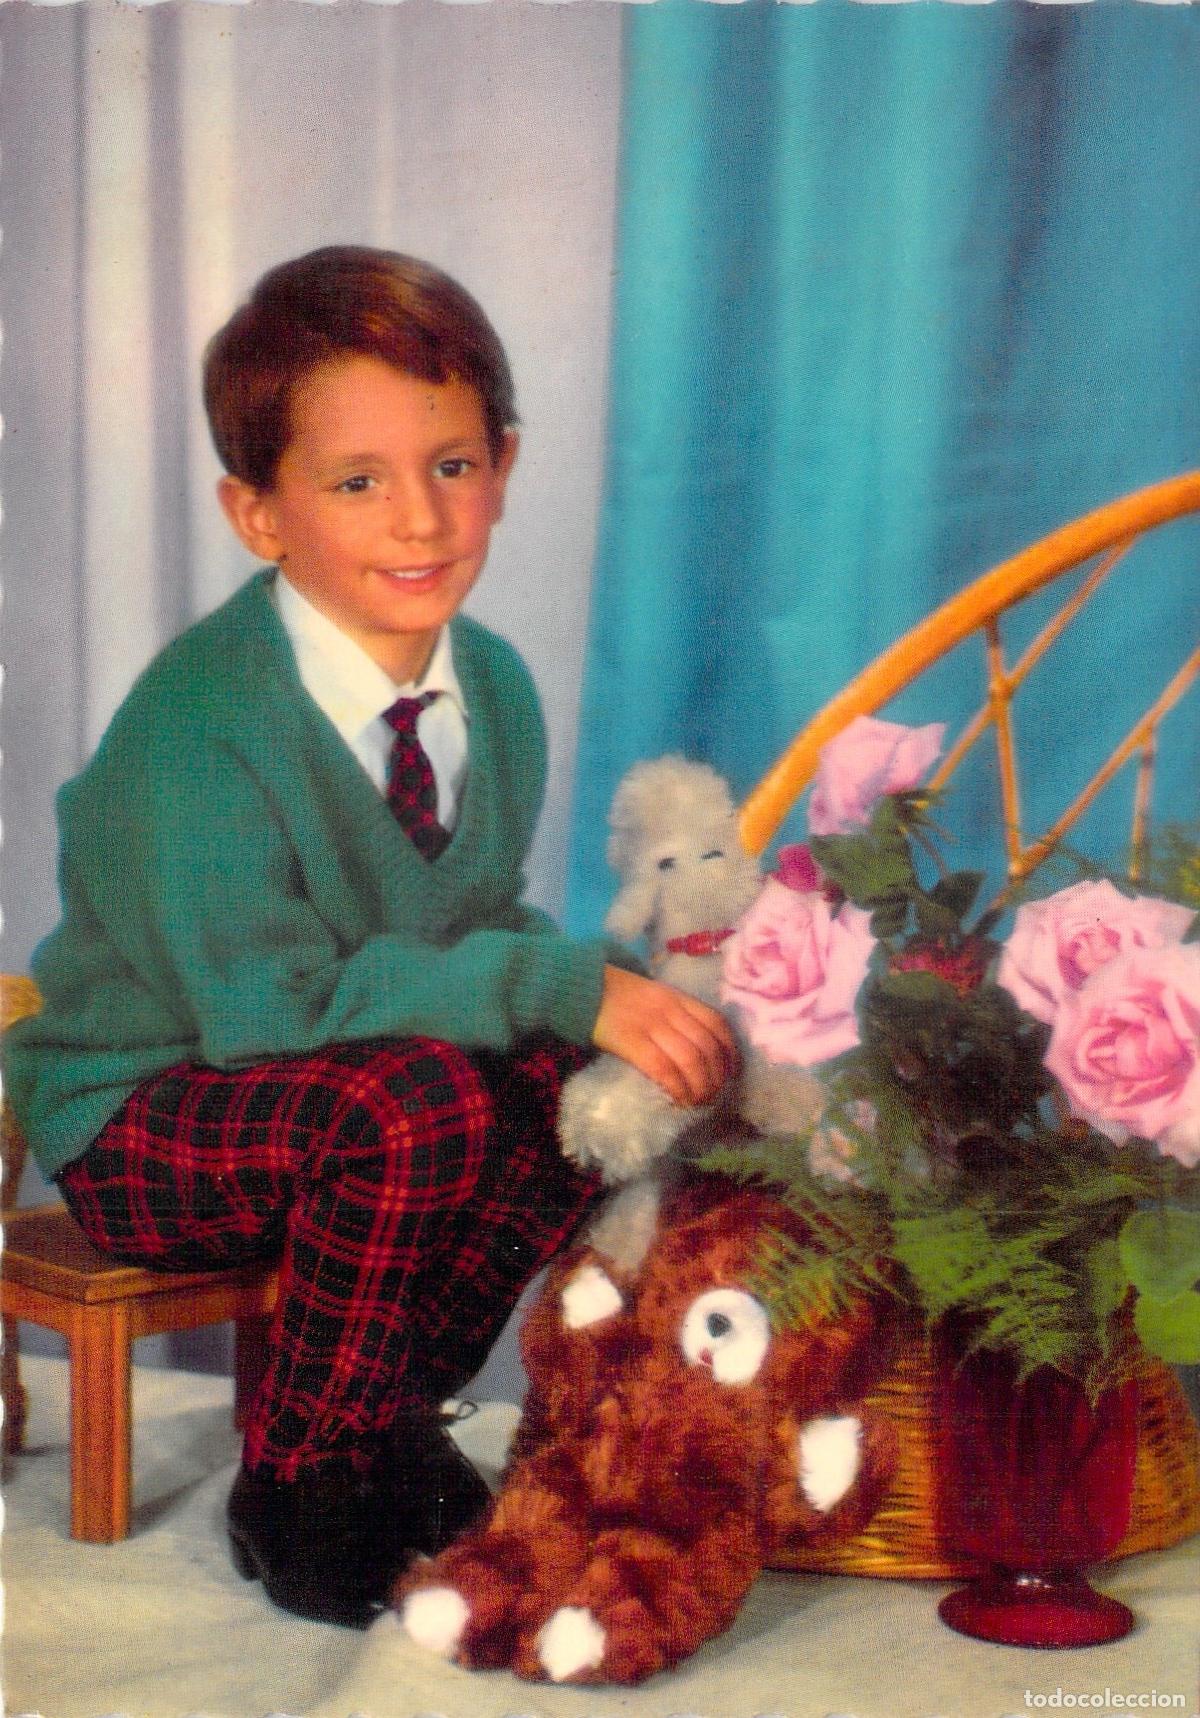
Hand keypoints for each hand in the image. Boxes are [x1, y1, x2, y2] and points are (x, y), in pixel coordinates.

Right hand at [592, 965, 740, 1106]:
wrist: (580, 987)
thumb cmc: (616, 995)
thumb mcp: (652, 995)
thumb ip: (673, 1014)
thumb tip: (694, 1051)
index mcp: (676, 997)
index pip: (716, 1023)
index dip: (730, 1050)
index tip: (732, 1071)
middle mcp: (669, 1010)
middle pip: (706, 1046)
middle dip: (717, 1076)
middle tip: (715, 1094)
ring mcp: (651, 1025)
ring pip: (690, 1059)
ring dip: (701, 1087)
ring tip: (699, 1102)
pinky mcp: (631, 1041)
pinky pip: (663, 1068)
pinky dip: (677, 1088)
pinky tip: (680, 1100)